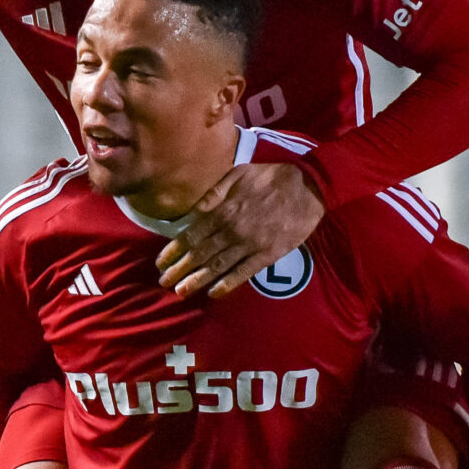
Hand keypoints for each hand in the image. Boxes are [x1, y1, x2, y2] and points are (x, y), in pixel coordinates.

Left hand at [156, 162, 326, 297]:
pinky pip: (243, 273)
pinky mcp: (268, 255)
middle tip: (164, 282)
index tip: (160, 262)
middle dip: (179, 270)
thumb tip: (192, 212)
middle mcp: (232, 230)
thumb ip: (213, 194)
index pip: (191, 235)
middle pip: (199, 254)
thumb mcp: (237, 175)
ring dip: (197, 280)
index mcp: (223, 210)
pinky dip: (227, 284)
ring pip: (217, 266)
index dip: (174, 250)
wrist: (308, 187)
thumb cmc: (270, 178)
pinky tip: (213, 293)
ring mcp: (250, 244)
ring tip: (180, 292)